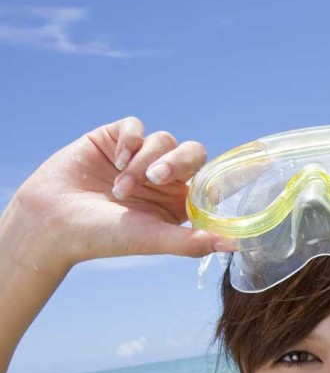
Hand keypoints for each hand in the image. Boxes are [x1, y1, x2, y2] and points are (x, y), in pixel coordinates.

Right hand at [13, 117, 237, 266]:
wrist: (52, 220)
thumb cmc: (102, 237)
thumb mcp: (151, 239)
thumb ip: (191, 241)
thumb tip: (234, 245)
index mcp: (177, 203)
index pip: (210, 181)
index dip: (216, 178)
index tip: (224, 176)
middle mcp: (162, 179)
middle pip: (192, 153)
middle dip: (176, 161)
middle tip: (156, 177)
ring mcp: (139, 157)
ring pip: (164, 140)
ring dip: (142, 161)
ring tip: (119, 188)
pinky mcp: (115, 139)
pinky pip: (136, 126)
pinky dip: (129, 141)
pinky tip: (114, 160)